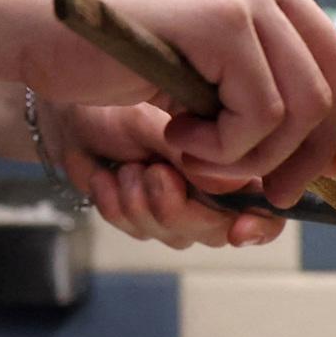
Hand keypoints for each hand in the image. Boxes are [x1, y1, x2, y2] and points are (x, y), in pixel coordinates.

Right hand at [17, 0, 335, 206]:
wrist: (13, 15)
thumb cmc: (80, 39)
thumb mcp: (178, 50)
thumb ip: (238, 74)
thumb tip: (314, 143)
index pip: (329, 54)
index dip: (324, 126)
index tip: (292, 173)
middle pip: (335, 78)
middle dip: (305, 153)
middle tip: (262, 193)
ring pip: (302, 105)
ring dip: (249, 156)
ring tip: (191, 156)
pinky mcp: (220, 17)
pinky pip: (261, 113)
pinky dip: (224, 148)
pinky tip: (173, 135)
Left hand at [45, 99, 284, 249]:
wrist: (67, 110)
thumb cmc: (118, 100)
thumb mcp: (156, 120)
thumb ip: (199, 155)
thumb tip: (237, 187)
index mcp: (233, 153)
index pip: (268, 200)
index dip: (260, 221)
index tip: (238, 228)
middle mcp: (212, 186)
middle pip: (221, 228)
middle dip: (182, 207)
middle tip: (153, 173)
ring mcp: (178, 204)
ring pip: (179, 236)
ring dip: (144, 203)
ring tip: (125, 167)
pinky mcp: (141, 216)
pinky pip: (138, 232)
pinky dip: (117, 206)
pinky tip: (104, 178)